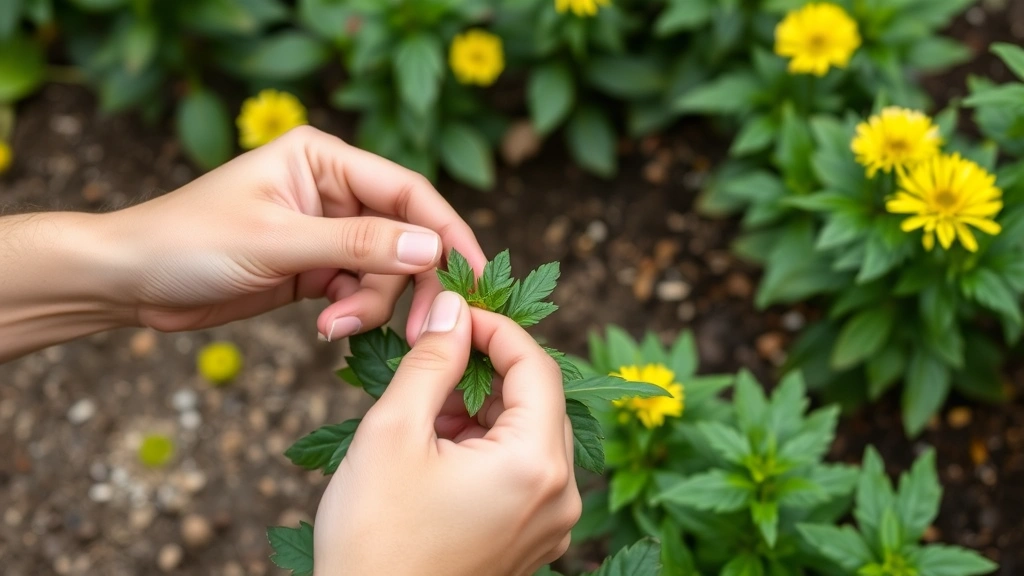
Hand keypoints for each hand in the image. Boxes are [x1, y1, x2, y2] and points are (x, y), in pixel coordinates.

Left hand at [103, 126, 485, 341]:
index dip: (446, 231)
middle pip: (403, 237)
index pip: (406, 191)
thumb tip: (433, 248)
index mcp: (323, 160)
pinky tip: (326, 330)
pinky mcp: (315, 270)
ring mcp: (325, 233)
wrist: (131, 282)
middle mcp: (331, 191)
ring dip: (369, 307)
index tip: (474, 275)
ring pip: (383, 273)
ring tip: (333, 329)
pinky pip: (359, 294)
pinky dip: (351, 316)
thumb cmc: (189, 241)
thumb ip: (358, 244)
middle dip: (405, 283)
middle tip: (415, 328)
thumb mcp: (278, 240)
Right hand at [313, 292, 580, 575]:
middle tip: (431, 362)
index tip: (454, 313)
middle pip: (538, 400)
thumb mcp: (394, 432)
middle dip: (486, 372)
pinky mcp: (531, 542)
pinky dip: (486, 448)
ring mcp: (550, 525)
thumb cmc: (373, 536)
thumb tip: (454, 309)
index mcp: (536, 466)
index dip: (496, 328)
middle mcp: (560, 497)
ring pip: (528, 435)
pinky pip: (522, 473)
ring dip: (482, 411)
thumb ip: (432, 360)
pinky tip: (436, 451)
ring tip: (423, 416)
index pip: (537, 366)